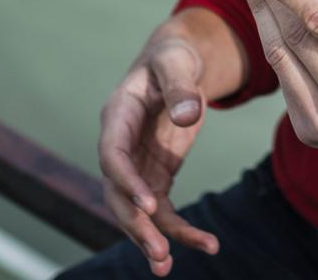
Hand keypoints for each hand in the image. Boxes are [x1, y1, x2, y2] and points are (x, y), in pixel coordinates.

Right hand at [96, 37, 220, 276]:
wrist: (176, 64)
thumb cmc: (173, 59)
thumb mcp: (177, 63)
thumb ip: (181, 87)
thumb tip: (189, 115)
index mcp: (118, 117)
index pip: (113, 157)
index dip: (127, 182)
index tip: (149, 206)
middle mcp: (120, 146)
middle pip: (118, 194)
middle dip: (136, 225)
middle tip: (159, 252)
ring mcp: (136, 166)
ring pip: (136, 210)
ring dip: (151, 238)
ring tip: (167, 267)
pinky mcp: (156, 176)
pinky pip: (163, 210)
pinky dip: (178, 229)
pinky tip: (204, 244)